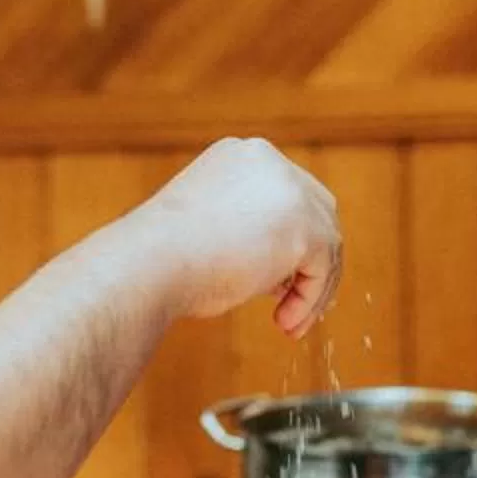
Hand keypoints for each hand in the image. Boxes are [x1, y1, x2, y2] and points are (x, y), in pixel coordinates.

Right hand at [133, 137, 340, 336]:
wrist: (149, 263)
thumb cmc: (163, 256)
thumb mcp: (208, 227)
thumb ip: (245, 233)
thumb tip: (279, 269)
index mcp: (243, 155)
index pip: (287, 193)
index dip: (289, 236)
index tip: (278, 278)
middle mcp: (271, 162)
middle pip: (318, 210)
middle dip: (312, 257)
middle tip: (293, 299)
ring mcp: (291, 192)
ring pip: (327, 242)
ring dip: (312, 286)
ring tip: (288, 321)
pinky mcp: (304, 229)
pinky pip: (323, 269)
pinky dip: (309, 300)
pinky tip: (284, 322)